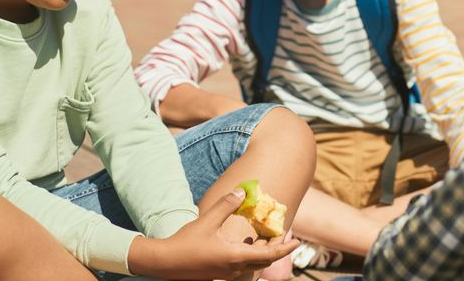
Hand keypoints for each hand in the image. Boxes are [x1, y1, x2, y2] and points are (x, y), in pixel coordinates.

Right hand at [128, 189, 299, 279]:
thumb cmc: (186, 242)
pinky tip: (244, 244)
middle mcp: (235, 269)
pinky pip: (242, 267)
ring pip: (253, 266)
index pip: (269, 255)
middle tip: (283, 236)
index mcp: (236, 256)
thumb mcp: (207, 220)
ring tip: (266, 238)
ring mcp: (227, 274)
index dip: (285, 248)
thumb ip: (226, 205)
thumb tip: (242, 191)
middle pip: (264, 262)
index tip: (297, 241)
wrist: (166, 263)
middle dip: (276, 250)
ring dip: (263, 254)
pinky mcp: (219, 275)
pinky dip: (250, 256)